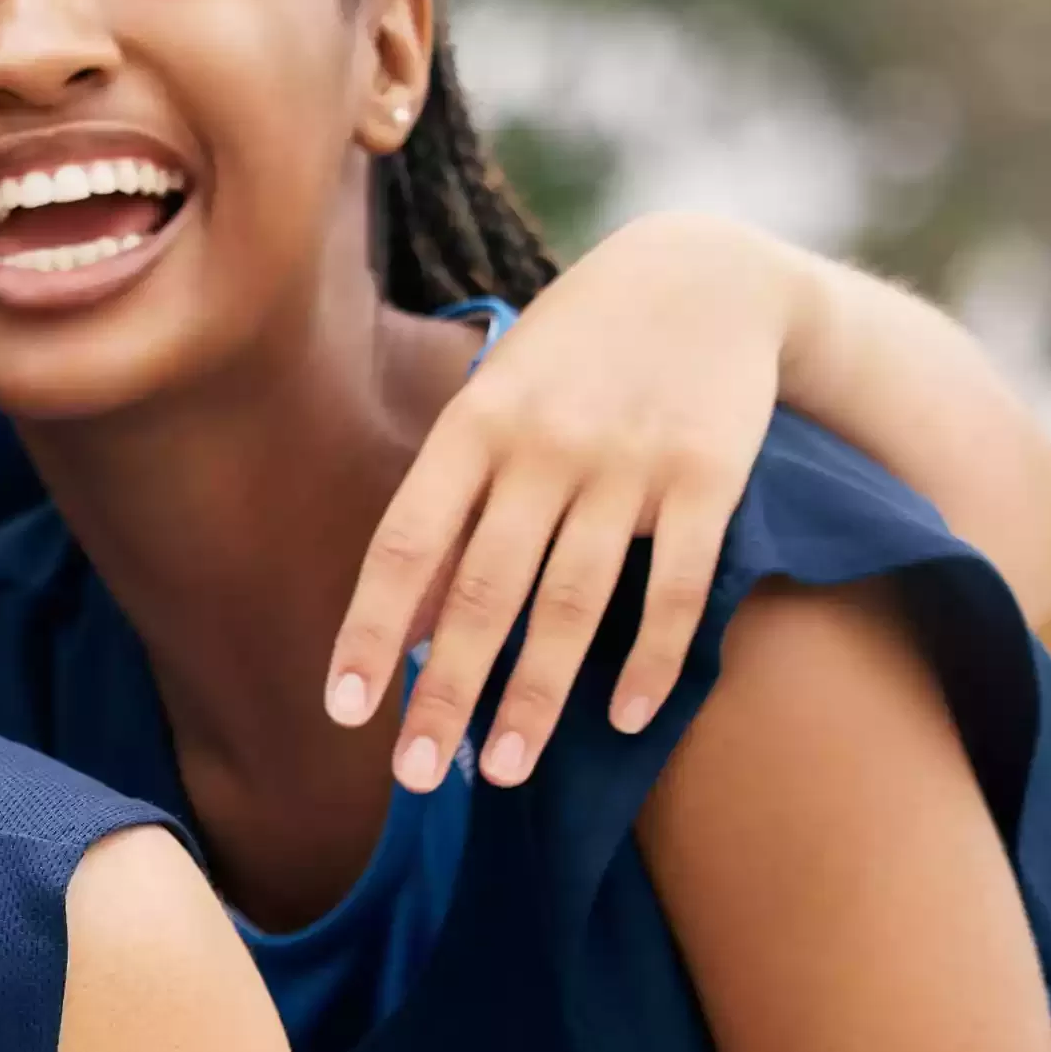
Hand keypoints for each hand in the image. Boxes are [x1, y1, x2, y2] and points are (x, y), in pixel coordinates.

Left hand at [326, 211, 790, 791]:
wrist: (701, 274)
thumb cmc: (573, 356)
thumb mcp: (496, 402)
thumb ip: (453, 503)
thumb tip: (402, 624)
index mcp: (474, 425)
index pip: (404, 544)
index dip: (367, 630)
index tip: (341, 711)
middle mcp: (544, 446)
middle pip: (483, 591)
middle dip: (444, 691)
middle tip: (416, 778)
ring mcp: (628, 463)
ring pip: (572, 604)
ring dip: (535, 698)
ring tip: (502, 770)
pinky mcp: (709, 477)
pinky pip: (676, 588)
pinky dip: (651, 660)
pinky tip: (623, 721)